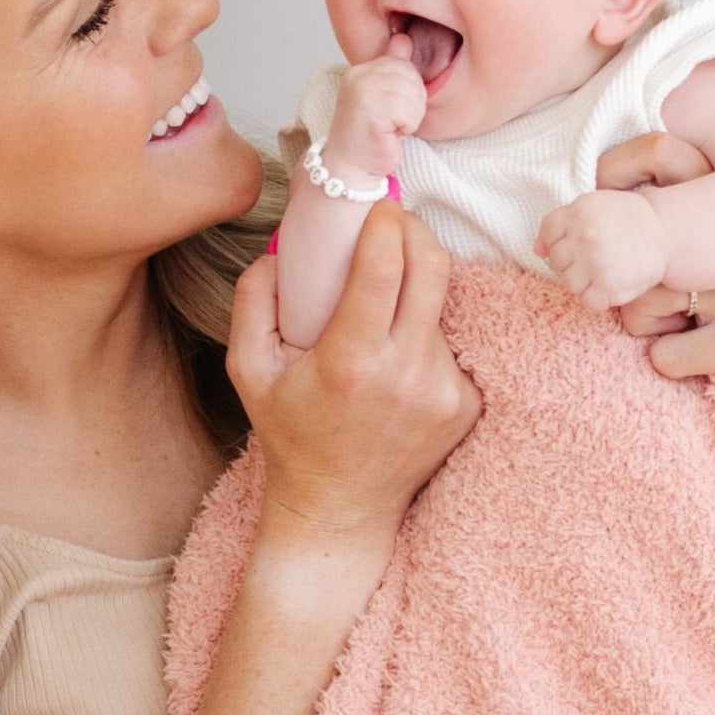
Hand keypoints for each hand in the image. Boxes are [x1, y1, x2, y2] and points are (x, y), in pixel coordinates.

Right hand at [228, 200, 479, 553]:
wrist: (340, 508)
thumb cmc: (291, 436)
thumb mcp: (248, 371)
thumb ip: (253, 303)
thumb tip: (281, 250)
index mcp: (351, 362)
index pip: (385, 269)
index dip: (386, 225)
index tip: (379, 205)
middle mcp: (406, 375)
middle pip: (433, 270)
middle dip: (416, 232)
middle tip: (395, 222)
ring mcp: (444, 392)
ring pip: (440, 306)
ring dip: (416, 288)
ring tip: (383, 301)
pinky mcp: (466, 404)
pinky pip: (449, 342)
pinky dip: (424, 332)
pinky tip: (396, 353)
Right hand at [323, 33, 426, 184]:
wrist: (348, 170)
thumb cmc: (367, 138)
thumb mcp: (380, 96)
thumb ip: (391, 67)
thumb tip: (403, 39)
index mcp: (360, 69)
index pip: (404, 64)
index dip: (406, 91)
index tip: (389, 109)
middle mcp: (359, 76)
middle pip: (412, 77)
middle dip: (411, 103)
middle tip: (391, 121)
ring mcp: (363, 92)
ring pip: (414, 95)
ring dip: (410, 117)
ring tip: (390, 128)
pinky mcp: (371, 111)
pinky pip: (410, 112)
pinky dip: (407, 127)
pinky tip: (390, 135)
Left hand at [535, 189, 667, 310]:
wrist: (667, 233)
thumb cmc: (628, 220)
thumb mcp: (593, 206)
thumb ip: (561, 222)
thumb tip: (538, 250)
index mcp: (579, 212)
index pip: (548, 233)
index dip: (560, 241)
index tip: (579, 242)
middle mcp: (585, 236)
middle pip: (557, 260)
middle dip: (573, 262)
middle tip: (597, 257)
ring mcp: (596, 262)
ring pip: (569, 283)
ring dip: (584, 282)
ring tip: (604, 271)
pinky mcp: (609, 286)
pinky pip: (587, 301)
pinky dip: (598, 298)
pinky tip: (610, 285)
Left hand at [598, 131, 714, 547]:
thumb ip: (669, 224)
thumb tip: (558, 228)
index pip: (664, 150)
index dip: (615, 170)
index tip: (598, 201)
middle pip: (634, 244)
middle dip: (618, 279)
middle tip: (634, 297)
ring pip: (639, 305)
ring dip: (648, 329)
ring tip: (692, 329)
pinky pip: (662, 355)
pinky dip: (670, 365)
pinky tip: (710, 362)